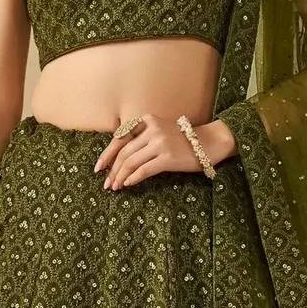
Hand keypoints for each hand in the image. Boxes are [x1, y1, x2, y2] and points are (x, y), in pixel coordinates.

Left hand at [93, 114, 234, 189]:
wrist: (208, 143)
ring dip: (120, 177)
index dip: (107, 154)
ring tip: (115, 187)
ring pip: (131, 162)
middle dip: (112, 170)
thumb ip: (141, 139)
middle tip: (106, 183)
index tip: (98, 168)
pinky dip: (133, 178)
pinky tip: (128, 185)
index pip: (120, 138)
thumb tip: (117, 159)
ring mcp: (160, 143)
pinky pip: (144, 170)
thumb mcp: (160, 131)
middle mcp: (152, 130)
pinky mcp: (167, 158)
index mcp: (147, 120)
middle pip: (124, 153)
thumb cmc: (182, 141)